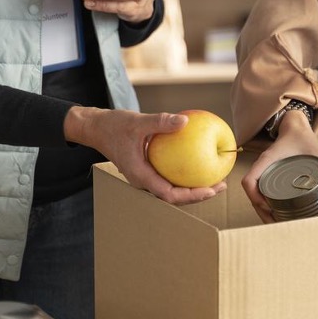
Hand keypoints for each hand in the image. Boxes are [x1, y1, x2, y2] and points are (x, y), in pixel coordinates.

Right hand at [64, 107, 224, 204]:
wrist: (96, 128)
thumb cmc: (113, 125)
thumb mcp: (137, 121)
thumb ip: (160, 122)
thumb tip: (185, 122)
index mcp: (140, 176)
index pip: (169, 195)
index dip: (191, 196)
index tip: (210, 190)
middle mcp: (144, 181)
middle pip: (175, 197)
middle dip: (199, 194)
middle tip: (221, 185)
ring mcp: (145, 176)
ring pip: (173, 189)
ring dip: (194, 186)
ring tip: (216, 178)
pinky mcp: (148, 169)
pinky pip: (169, 176)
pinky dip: (185, 173)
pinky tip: (200, 161)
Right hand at [241, 111, 317, 222]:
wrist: (295, 128)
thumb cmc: (303, 139)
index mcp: (267, 160)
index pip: (249, 181)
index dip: (255, 197)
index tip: (269, 208)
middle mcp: (261, 167)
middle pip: (251, 194)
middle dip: (260, 212)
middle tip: (275, 223)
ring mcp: (262, 171)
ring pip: (254, 195)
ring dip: (261, 211)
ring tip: (275, 223)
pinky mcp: (267, 175)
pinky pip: (259, 191)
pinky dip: (264, 204)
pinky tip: (274, 214)